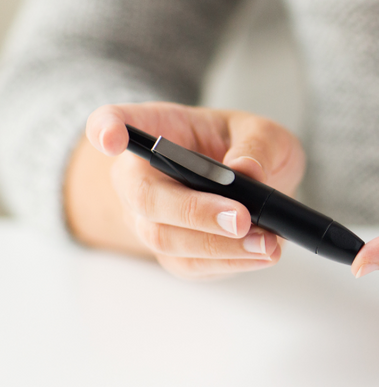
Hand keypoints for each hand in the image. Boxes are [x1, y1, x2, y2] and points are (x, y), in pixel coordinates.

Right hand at [69, 102, 305, 278]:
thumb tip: (247, 171)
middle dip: (194, 212)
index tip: (111, 137)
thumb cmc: (243, 147)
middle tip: (241, 218)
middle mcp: (138, 176)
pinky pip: (190, 264)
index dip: (104, 130)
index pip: (111, 122)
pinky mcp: (172, 251)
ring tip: (266, 242)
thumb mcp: (261, 131)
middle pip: (144, 197)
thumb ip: (257, 145)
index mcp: (153, 128)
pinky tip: (260, 254)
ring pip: (166, 239)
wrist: (248, 183)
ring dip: (218, 246)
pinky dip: (228, 262)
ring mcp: (148, 218)